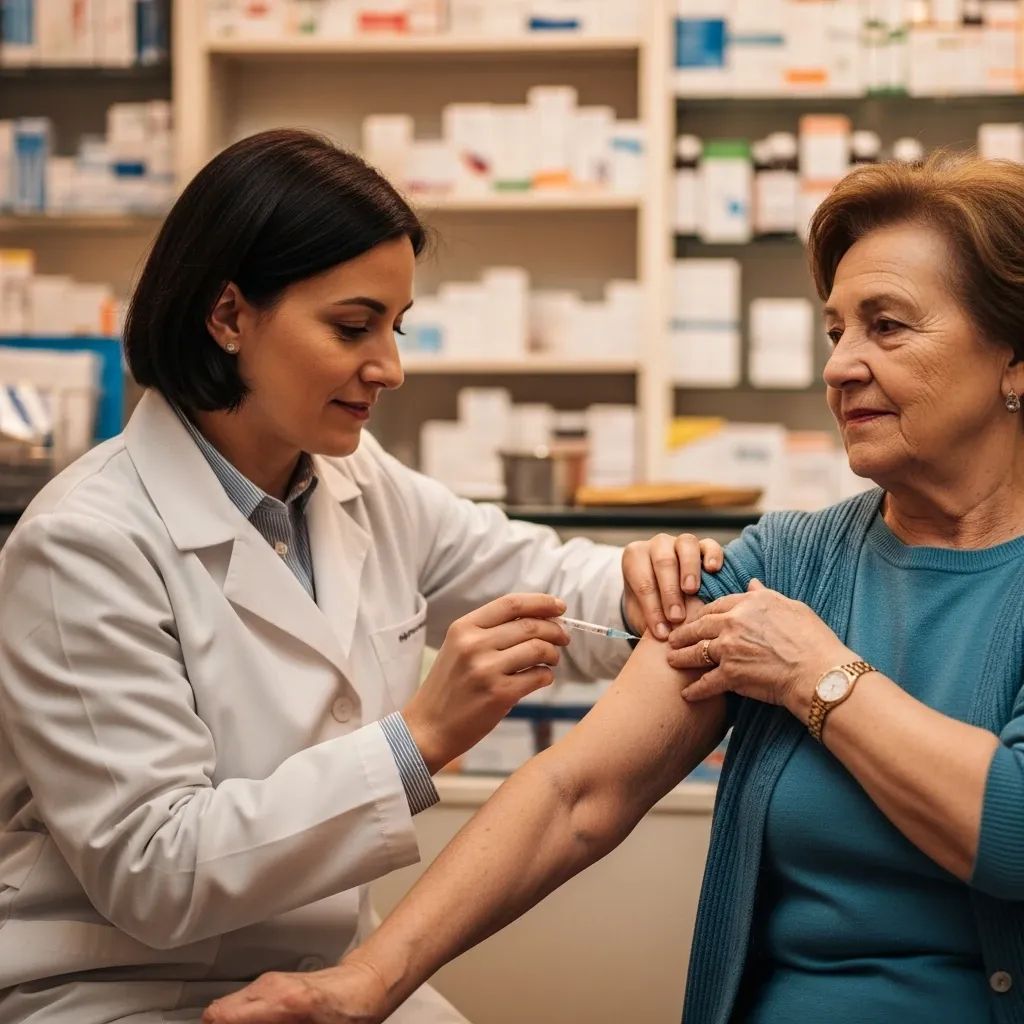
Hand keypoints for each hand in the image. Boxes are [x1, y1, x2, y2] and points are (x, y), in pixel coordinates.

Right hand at [203, 961, 386, 1023]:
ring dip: (231, 1023)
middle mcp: (269, 987)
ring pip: (228, 1006)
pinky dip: (240, 1018)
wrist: (364, 986)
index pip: (219, 1017)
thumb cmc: (347, 1014)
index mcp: (281, 1003)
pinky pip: (242, 1002)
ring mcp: (269, 982)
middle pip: (216, 1012)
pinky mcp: (272, 983)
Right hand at [403, 593, 569, 772]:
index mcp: (464, 627)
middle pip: (530, 625)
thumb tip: (537, 618)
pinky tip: (542, 678)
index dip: (541, 602)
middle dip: (555, 630)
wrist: (428, 727)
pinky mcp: (499, 694)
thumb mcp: (458, 648)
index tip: (559, 606)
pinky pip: (538, 676)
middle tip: (563, 637)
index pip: (511, 604)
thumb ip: (490, 631)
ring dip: (553, 654)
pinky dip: (547, 676)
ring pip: (538, 649)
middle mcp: (474, 644)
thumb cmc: (449, 687)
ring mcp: (486, 669)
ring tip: (552, 660)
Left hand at [622, 533, 724, 638]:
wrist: (665, 596)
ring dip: (688, 570)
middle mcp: (657, 545)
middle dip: (669, 592)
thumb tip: (665, 635)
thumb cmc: (651, 606)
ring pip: (685, 546)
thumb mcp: (643, 614)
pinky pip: (709, 544)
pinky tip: (712, 569)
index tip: (661, 632)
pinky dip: (712, 555)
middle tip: (676, 618)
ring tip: (691, 591)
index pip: (642, 582)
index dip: (651, 608)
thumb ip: (650, 620)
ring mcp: (680, 542)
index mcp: (635, 557)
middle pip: (663, 562)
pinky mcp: (704, 545)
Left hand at [665, 580, 852, 719]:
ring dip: (681, 658)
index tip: (695, 619)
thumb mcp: (792, 607)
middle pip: (699, 627)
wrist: (818, 673)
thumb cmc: (813, 640)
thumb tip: (752, 583)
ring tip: (672, 661)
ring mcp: (729, 649)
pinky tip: (687, 694)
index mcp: (749, 604)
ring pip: (695, 652)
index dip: (703, 613)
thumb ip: (766, 595)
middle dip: (683, 633)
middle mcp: (733, 623)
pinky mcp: (730, 675)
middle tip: (672, 638)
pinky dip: (695, 690)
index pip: (717, 605)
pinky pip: (705, 682)